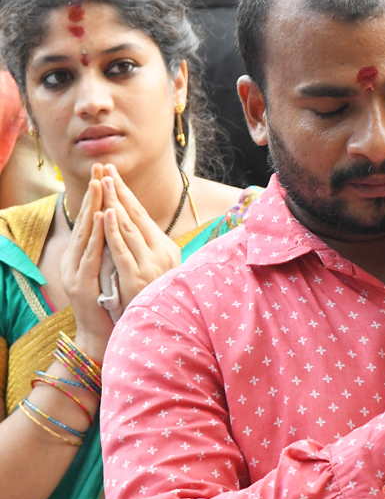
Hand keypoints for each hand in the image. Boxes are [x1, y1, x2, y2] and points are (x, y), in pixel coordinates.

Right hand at [60, 164, 112, 361]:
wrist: (97, 338)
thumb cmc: (108, 305)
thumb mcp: (112, 273)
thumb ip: (113, 252)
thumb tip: (124, 230)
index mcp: (84, 256)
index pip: (93, 220)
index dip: (99, 196)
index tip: (106, 172)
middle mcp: (77, 260)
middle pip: (87, 220)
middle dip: (95, 193)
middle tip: (101, 167)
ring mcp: (76, 272)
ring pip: (87, 233)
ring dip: (93, 206)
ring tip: (100, 183)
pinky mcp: (81, 285)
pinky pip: (90, 255)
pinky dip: (95, 235)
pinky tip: (99, 218)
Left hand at [101, 164, 180, 308]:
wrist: (160, 328)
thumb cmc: (153, 298)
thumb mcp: (155, 269)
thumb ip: (146, 248)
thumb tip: (131, 225)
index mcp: (166, 249)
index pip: (142, 216)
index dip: (126, 194)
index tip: (112, 176)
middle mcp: (162, 253)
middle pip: (136, 216)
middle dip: (119, 191)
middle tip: (106, 170)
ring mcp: (150, 265)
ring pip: (129, 228)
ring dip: (115, 203)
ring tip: (104, 183)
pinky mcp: (137, 278)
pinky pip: (122, 249)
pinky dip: (113, 230)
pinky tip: (105, 213)